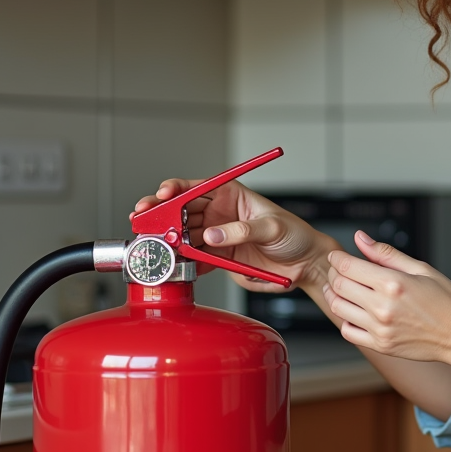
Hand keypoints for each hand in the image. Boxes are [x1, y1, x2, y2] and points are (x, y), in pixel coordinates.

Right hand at [132, 179, 335, 292]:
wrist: (304, 264)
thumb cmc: (295, 235)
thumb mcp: (272, 228)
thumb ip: (242, 231)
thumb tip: (212, 235)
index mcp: (230, 195)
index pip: (196, 187)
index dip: (176, 188)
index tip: (164, 194)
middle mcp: (218, 214)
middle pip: (180, 211)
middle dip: (160, 215)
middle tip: (146, 222)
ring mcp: (215, 237)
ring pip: (180, 235)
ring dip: (165, 240)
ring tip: (155, 244)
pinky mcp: (216, 259)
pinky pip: (191, 260)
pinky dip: (180, 262)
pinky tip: (174, 263)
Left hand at [324, 231, 450, 365]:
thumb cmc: (446, 300)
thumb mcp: (420, 268)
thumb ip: (385, 253)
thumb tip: (360, 238)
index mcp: (393, 283)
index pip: (348, 266)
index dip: (337, 258)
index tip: (337, 256)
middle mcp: (383, 307)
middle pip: (339, 285)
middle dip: (334, 273)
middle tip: (339, 270)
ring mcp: (380, 329)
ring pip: (338, 308)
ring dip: (334, 295)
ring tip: (342, 289)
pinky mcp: (381, 345)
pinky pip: (348, 331)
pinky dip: (345, 319)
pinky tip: (353, 311)